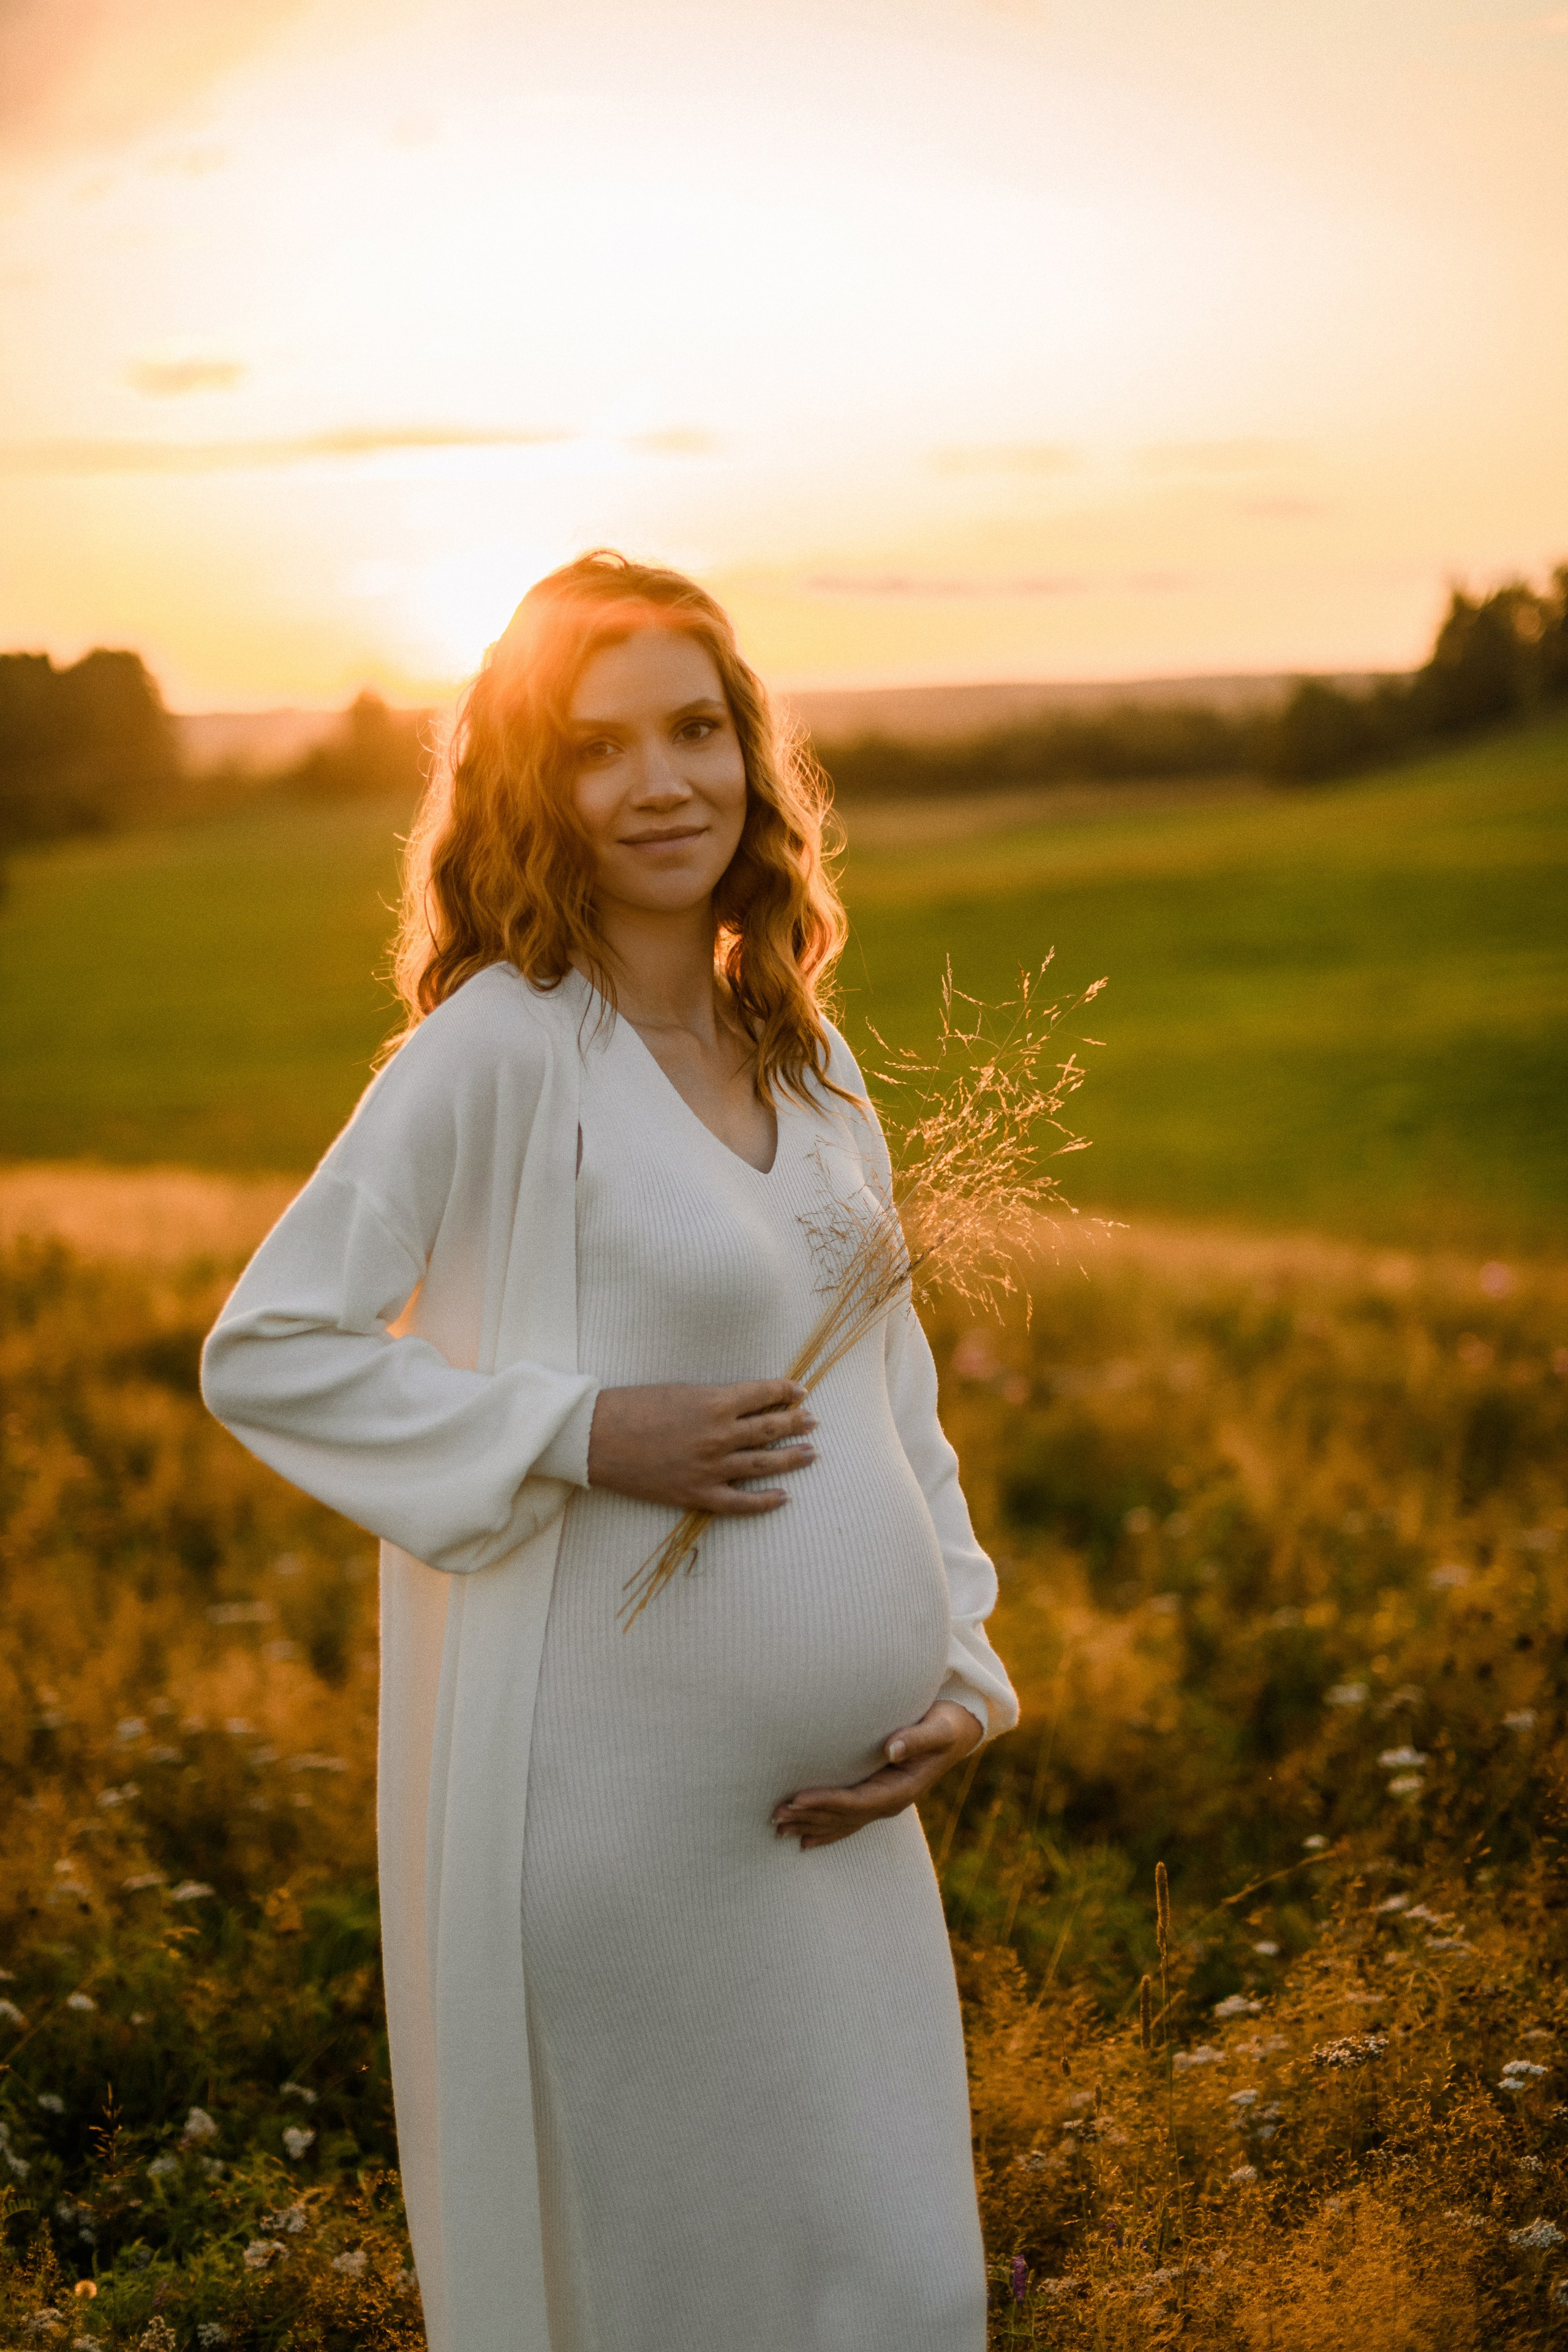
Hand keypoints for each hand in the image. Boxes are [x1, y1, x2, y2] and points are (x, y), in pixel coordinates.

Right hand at [586, 1379, 816, 1514]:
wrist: (598, 1437)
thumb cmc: (634, 1406)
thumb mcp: (681, 1391)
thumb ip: (714, 1400)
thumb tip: (743, 1406)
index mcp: (715, 1402)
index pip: (763, 1395)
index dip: (785, 1391)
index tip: (800, 1391)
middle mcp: (720, 1435)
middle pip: (770, 1429)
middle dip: (795, 1423)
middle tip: (812, 1421)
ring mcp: (711, 1467)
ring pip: (763, 1464)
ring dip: (791, 1458)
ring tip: (811, 1453)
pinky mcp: (697, 1493)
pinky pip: (740, 1502)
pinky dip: (764, 1501)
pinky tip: (783, 1497)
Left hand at [771, 1699, 983, 1851]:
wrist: (959, 1732)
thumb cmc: (946, 1724)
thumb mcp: (938, 1729)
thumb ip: (917, 1738)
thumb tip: (892, 1748)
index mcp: (902, 1790)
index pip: (856, 1801)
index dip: (826, 1802)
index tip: (797, 1799)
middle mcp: (890, 1802)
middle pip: (843, 1817)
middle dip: (809, 1817)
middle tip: (774, 1816)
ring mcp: (884, 1803)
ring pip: (842, 1822)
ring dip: (811, 1825)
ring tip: (778, 1829)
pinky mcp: (878, 1797)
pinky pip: (848, 1819)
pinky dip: (826, 1830)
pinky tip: (805, 1842)